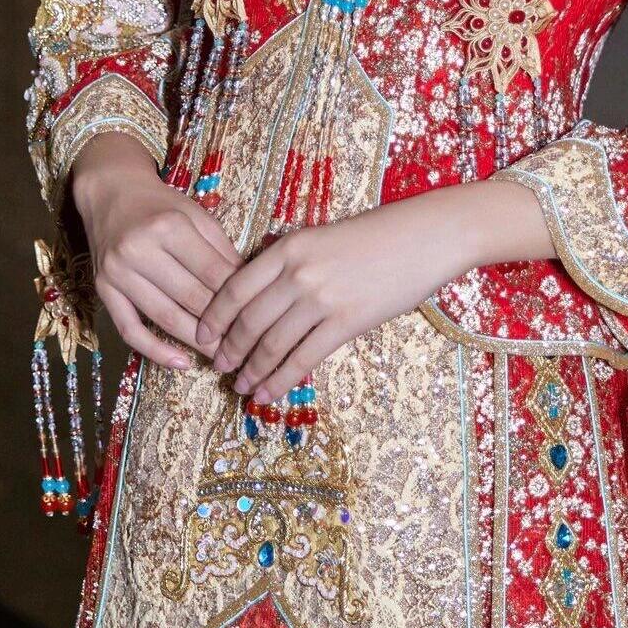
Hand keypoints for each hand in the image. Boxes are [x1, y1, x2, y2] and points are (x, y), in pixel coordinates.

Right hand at [70, 130, 242, 369]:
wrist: (110, 192)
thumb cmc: (159, 204)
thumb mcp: (195, 213)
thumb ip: (220, 247)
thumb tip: (248, 284)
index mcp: (169, 226)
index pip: (210, 271)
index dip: (235, 297)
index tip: (255, 316)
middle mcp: (139, 249)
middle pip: (189, 297)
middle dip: (219, 324)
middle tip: (244, 344)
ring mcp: (117, 272)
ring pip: (163, 317)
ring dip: (195, 342)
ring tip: (221, 356)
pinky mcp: (102, 290)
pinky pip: (130, 329)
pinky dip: (155, 350)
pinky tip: (181, 362)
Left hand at [194, 189, 476, 403]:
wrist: (424, 236)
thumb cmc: (374, 235)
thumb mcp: (319, 236)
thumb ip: (286, 261)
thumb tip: (254, 292)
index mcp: (286, 247)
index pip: (233, 289)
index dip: (213, 319)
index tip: (203, 337)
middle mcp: (297, 273)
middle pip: (247, 322)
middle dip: (229, 351)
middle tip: (220, 368)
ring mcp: (321, 299)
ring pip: (271, 346)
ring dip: (251, 372)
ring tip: (241, 387)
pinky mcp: (346, 322)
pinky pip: (302, 359)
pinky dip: (279, 381)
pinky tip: (268, 393)